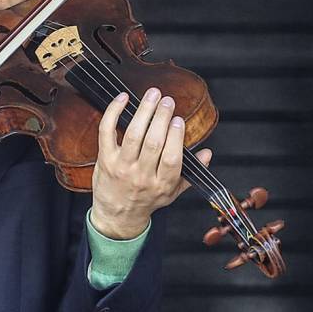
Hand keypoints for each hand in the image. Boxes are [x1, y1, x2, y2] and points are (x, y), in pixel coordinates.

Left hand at [89, 87, 206, 240]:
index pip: (171, 158)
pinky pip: (106, 132)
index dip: (176, 137)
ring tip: (153, 95)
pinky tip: (123, 99)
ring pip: (133, 135)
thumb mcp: (173, 192)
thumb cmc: (147, 200)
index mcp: (162, 183)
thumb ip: (191, 172)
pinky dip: (113, 113)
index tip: (179, 119)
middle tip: (167, 100)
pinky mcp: (105, 160)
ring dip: (143, 112)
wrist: (117, 216)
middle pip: (153, 143)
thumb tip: (208, 153)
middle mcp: (141, 175)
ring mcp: (121, 167)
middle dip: (161, 118)